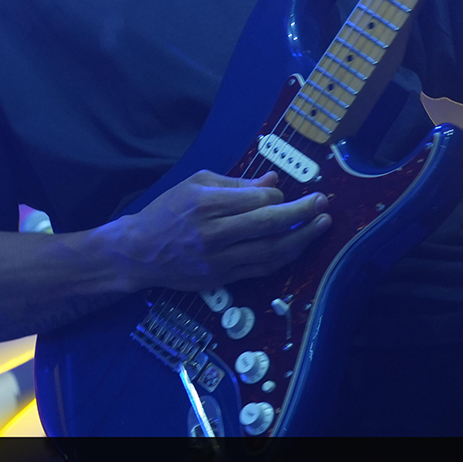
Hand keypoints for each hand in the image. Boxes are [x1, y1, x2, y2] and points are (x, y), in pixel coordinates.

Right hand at [112, 170, 329, 290]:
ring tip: (321, 226)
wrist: (139, 252)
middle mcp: (213, 233)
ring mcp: (218, 260)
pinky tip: (298, 247)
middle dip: (302, 214)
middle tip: (324, 204)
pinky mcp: (221, 279)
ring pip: (270, 252)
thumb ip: (236, 183)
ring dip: (301, 239)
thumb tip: (274, 181)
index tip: (284, 193)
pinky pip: (261, 270)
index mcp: (206, 203)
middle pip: (269, 225)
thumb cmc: (167, 211)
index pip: (256, 199)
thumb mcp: (196, 184)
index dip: (277, 196)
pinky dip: (282, 259)